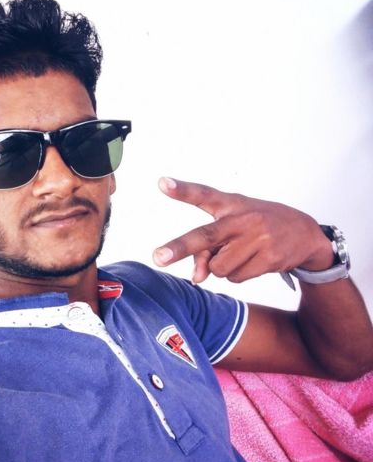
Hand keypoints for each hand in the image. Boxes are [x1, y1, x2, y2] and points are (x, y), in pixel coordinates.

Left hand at [153, 177, 334, 284]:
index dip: (183, 190)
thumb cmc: (259, 226)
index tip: (163, 183)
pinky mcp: (269, 258)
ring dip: (223, 267)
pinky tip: (254, 261)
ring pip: (218, 267)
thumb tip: (197, 278)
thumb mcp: (234, 227)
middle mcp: (243, 218)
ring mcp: (257, 238)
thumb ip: (208, 249)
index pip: (204, 195)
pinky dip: (238, 275)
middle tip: (157, 258)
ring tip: (242, 253)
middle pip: (205, 237)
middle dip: (180, 248)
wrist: (305, 234)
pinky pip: (235, 278)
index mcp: (231, 204)